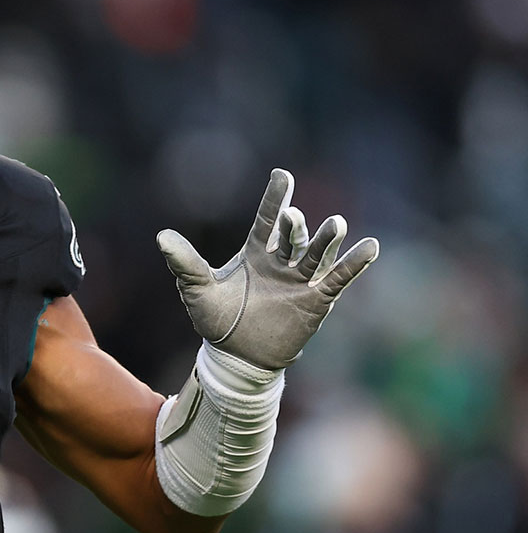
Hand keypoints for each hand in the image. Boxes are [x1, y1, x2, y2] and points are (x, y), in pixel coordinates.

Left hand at [156, 168, 378, 368]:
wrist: (236, 357)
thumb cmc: (216, 320)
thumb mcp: (197, 290)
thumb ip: (185, 263)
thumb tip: (162, 237)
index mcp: (255, 254)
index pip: (266, 220)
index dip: (274, 198)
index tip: (282, 175)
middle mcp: (281, 262)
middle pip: (293, 237)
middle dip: (295, 227)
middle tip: (293, 217)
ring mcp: (300, 281)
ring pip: (317, 254)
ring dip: (327, 239)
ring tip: (337, 224)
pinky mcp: (316, 301)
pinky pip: (337, 279)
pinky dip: (354, 265)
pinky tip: (370, 248)